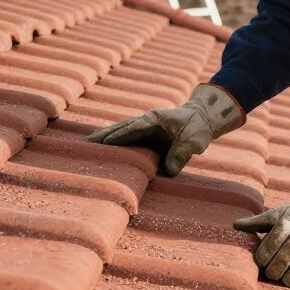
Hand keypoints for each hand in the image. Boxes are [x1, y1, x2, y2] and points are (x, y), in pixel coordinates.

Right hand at [86, 83, 243, 174]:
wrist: (201, 119)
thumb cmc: (198, 128)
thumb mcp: (195, 140)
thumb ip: (183, 153)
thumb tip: (169, 171)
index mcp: (156, 119)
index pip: (134, 127)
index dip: (120, 134)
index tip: (105, 141)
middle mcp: (147, 121)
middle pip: (122, 128)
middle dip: (106, 135)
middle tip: (88, 142)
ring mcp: (145, 127)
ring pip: (122, 131)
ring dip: (107, 136)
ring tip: (89, 143)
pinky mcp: (146, 134)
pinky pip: (128, 137)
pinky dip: (116, 140)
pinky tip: (104, 145)